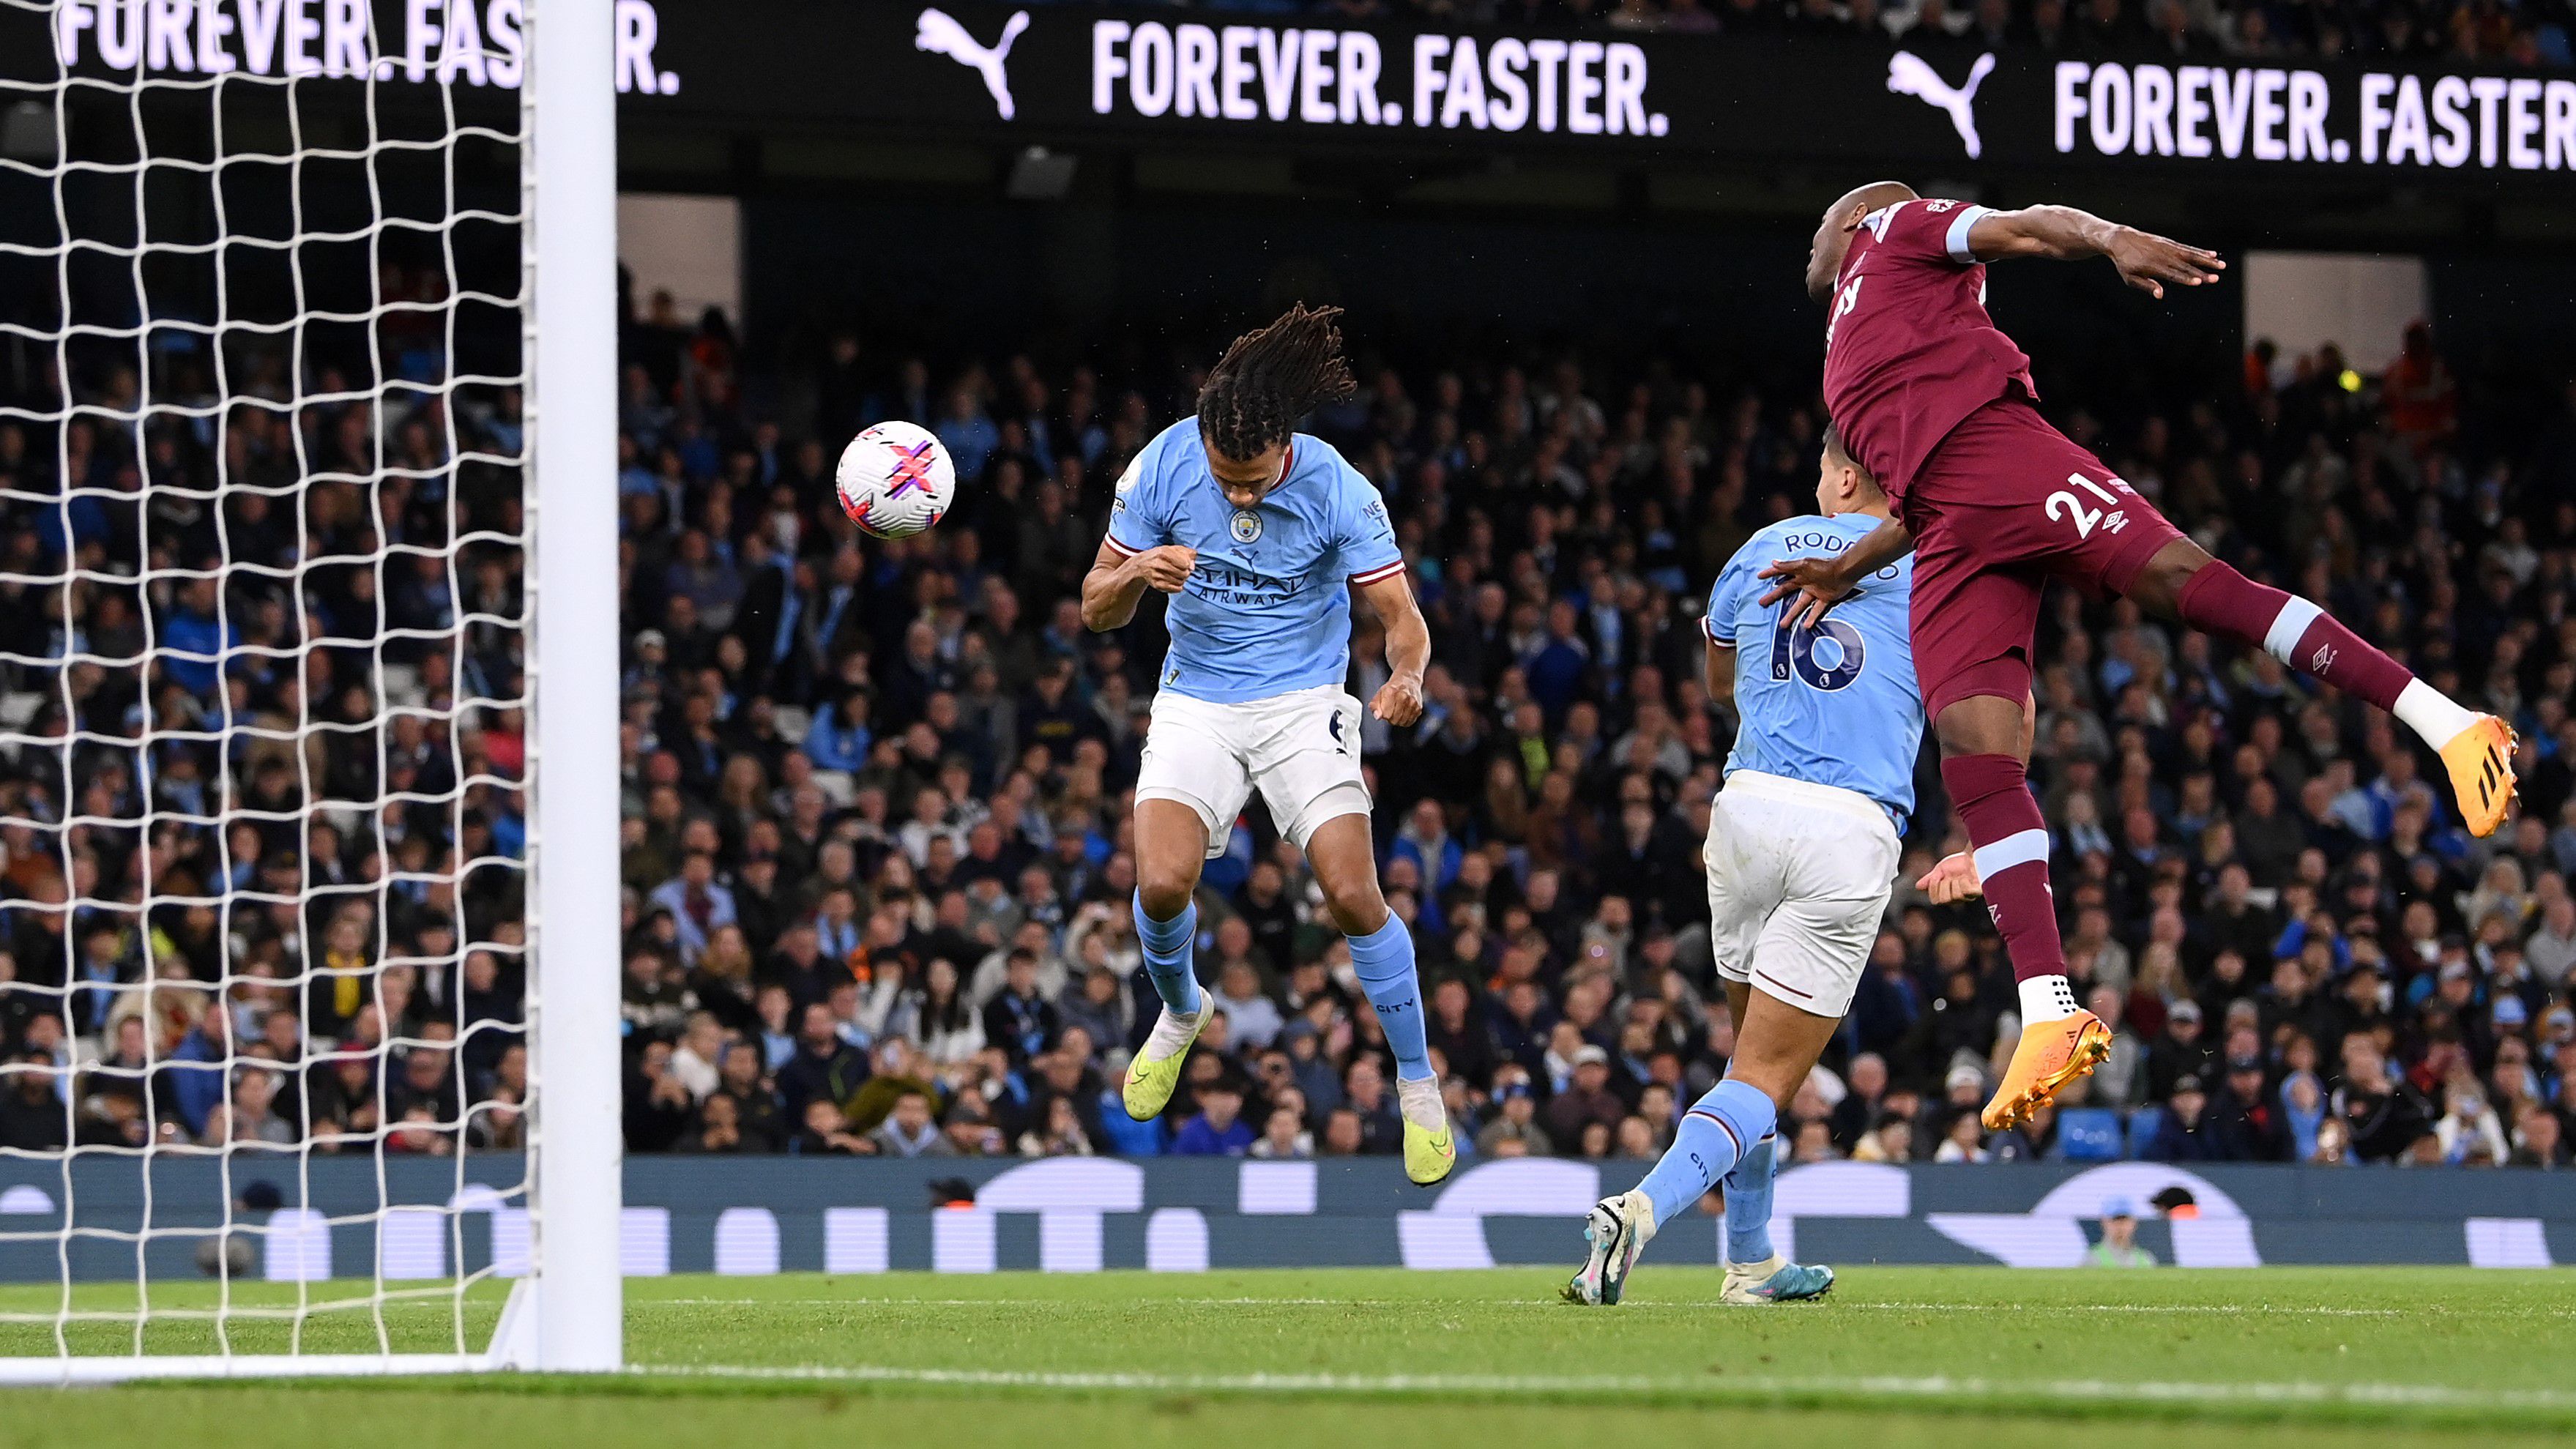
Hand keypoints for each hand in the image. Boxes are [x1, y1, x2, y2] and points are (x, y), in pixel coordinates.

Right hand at [1132, 545, 1195, 592]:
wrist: (1142, 565)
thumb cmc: (1160, 555)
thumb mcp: (1173, 549)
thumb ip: (1187, 553)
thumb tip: (1193, 566)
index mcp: (1164, 552)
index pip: (1185, 563)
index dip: (1188, 564)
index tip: (1185, 563)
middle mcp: (1159, 564)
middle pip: (1184, 573)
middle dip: (1186, 572)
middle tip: (1181, 570)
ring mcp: (1157, 576)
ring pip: (1181, 582)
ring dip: (1182, 579)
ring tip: (1177, 575)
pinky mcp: (1157, 585)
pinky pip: (1176, 589)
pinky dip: (1178, 586)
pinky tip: (1173, 580)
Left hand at [1370, 673, 1423, 726]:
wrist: (1408, 679)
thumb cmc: (1392, 688)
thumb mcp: (1380, 693)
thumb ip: (1374, 705)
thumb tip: (1377, 717)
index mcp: (1391, 692)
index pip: (1386, 714)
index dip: (1383, 715)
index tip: (1384, 710)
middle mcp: (1403, 696)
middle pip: (1394, 720)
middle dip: (1390, 718)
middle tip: (1391, 710)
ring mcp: (1413, 702)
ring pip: (1402, 722)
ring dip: (1398, 720)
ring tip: (1397, 711)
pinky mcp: (1419, 707)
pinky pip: (1410, 722)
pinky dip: (1405, 720)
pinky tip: (1404, 713)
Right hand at [1755, 555, 1855, 630]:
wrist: (1845, 571)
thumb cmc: (1825, 566)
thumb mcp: (1804, 564)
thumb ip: (1788, 566)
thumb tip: (1773, 563)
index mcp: (1800, 572)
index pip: (1781, 573)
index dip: (1770, 574)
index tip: (1759, 577)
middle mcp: (1806, 582)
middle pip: (1786, 590)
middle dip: (1774, 596)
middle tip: (1761, 603)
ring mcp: (1815, 591)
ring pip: (1800, 605)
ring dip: (1791, 615)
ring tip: (1782, 625)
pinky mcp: (1825, 598)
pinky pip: (1817, 610)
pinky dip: (1812, 617)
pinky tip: (1806, 626)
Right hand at [1915, 851, 1982, 903]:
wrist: (1972, 855)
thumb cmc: (1957, 863)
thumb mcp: (1940, 869)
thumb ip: (1930, 879)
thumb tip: (1917, 886)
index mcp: (1945, 895)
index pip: (1935, 900)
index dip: (1934, 887)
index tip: (1937, 876)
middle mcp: (1956, 899)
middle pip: (1944, 900)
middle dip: (1944, 884)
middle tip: (1949, 876)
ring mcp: (1968, 897)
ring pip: (1956, 896)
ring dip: (1955, 882)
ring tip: (1959, 876)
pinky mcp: (1977, 891)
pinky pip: (1967, 891)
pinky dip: (1964, 882)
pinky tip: (1966, 877)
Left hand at [2105, 227, 2223, 299]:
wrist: (2122, 240)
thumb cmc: (2125, 263)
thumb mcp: (2130, 278)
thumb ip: (2146, 285)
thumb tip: (2160, 295)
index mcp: (2153, 267)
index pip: (2173, 274)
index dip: (2186, 278)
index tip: (2198, 282)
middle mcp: (2163, 256)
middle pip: (2185, 266)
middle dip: (2201, 272)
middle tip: (2216, 278)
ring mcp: (2168, 248)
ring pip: (2191, 255)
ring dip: (2207, 261)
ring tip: (2222, 265)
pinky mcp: (2170, 243)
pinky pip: (2188, 248)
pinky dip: (2200, 251)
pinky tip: (2213, 254)